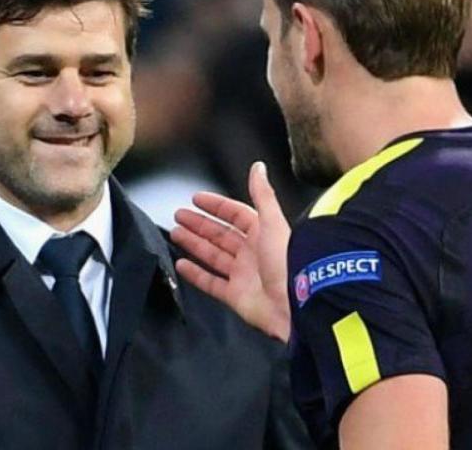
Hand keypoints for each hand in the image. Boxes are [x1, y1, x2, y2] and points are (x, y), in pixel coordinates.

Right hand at [172, 162, 291, 341]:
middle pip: (220, 234)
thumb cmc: (289, 262)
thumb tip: (258, 167)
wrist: (295, 303)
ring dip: (194, 244)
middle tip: (179, 215)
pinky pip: (211, 282)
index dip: (216, 205)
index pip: (236, 214)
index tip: (196, 199)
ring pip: (213, 256)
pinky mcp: (236, 296)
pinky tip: (182, 265)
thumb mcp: (273, 222)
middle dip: (200, 224)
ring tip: (176, 233)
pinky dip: (195, 274)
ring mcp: (244, 275)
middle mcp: (253, 253)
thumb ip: (262, 194)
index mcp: (263, 234)